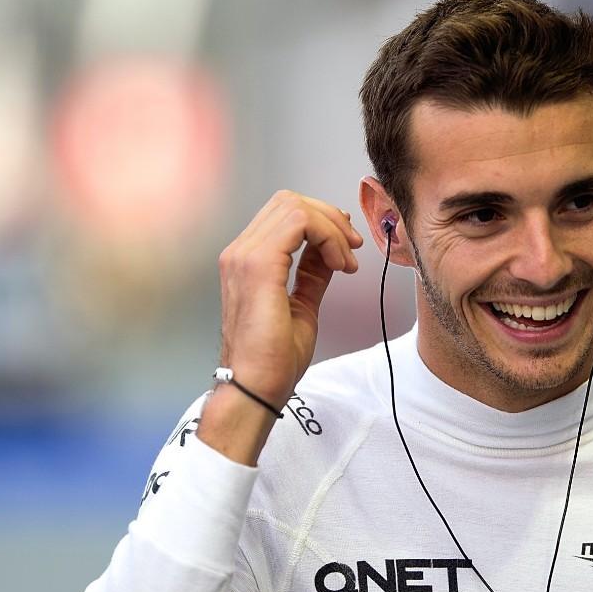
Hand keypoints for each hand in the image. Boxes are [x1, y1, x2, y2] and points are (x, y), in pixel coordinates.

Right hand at [200, 190, 363, 464]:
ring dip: (331, 227)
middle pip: (289, 202)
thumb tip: (329, 255)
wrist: (255, 389)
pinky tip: (340, 263)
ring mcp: (244, 256)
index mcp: (248, 262)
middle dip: (329, 219)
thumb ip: (312, 275)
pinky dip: (327, 236)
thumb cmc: (272, 361)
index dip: (322, 223)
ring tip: (347, 259)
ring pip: (295, 207)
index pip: (285, 215)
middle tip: (352, 248)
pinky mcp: (257, 265)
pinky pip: (299, 222)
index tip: (347, 250)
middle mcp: (240, 253)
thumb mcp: (302, 306)